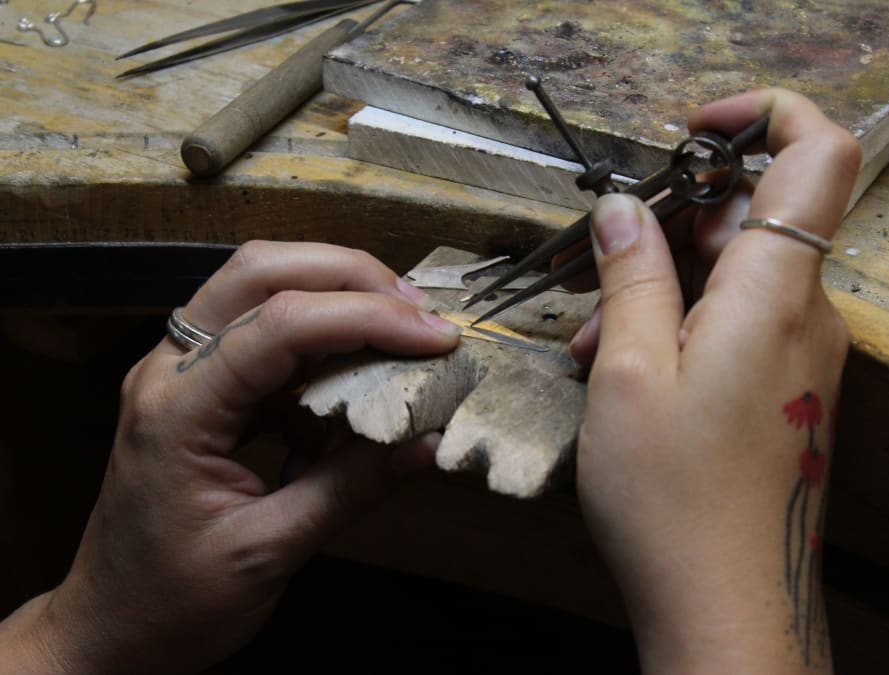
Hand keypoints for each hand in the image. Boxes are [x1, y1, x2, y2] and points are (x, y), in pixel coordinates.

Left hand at [0, 242, 460, 673]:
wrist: (109, 628)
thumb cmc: (171, 602)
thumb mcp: (268, 553)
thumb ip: (350, 490)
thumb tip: (428, 442)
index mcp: (175, 409)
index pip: (278, 326)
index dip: (366, 318)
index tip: (435, 338)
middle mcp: (170, 369)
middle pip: (260, 271)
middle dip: (350, 276)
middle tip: (419, 313)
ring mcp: (180, 370)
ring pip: (259, 287)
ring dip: (336, 296)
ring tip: (400, 330)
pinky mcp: (201, 385)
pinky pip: (264, 333)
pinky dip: (320, 340)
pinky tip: (356, 376)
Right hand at [573, 88, 859, 672]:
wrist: (728, 605)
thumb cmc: (674, 496)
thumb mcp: (628, 373)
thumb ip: (631, 278)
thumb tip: (624, 209)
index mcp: (772, 294)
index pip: (815, 156)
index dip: (761, 117)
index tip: (690, 132)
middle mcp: (803, 314)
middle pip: (754, 217)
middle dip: (670, 223)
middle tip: (596, 262)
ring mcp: (798, 353)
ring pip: (733, 277)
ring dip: (660, 285)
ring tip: (593, 336)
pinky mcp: (783, 387)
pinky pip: (736, 324)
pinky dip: (679, 324)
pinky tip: (622, 366)